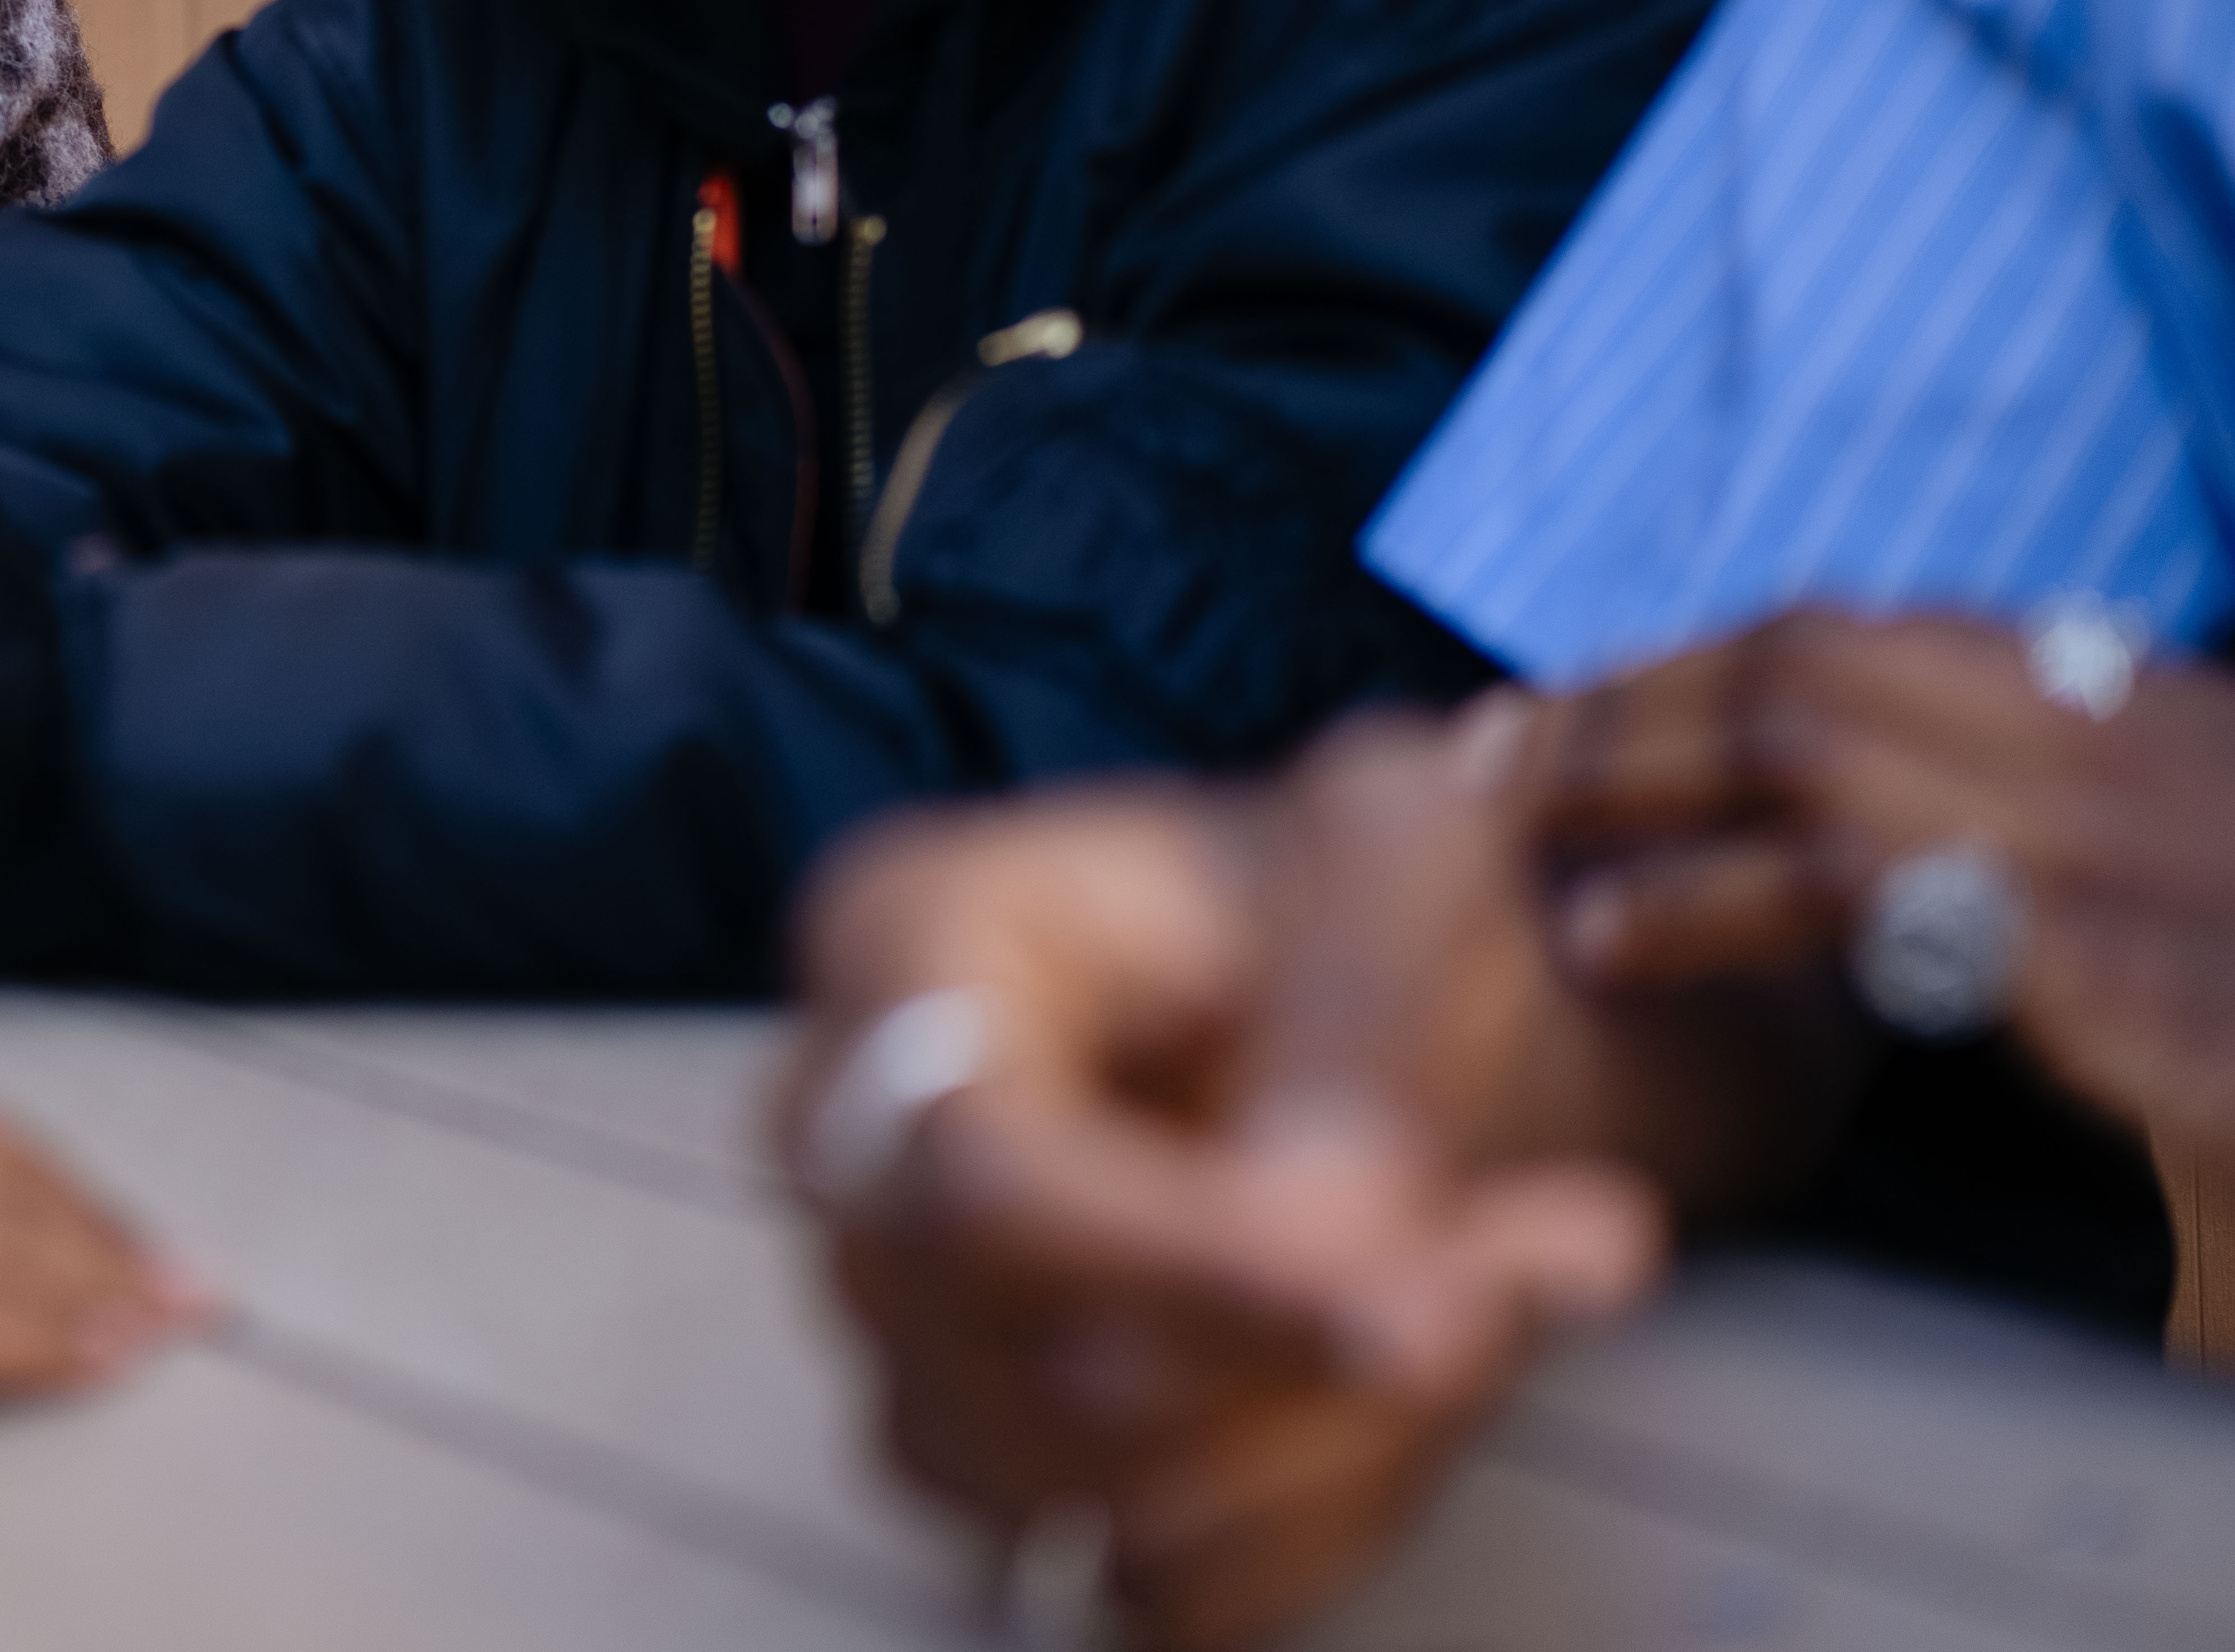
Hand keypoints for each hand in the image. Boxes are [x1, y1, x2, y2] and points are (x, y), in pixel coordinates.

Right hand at [785, 728, 1661, 1649]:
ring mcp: (904, 1335)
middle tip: (1578, 1253)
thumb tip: (1333, 1225)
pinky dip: (1334, 1521)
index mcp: (896, 951)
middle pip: (1056, 1368)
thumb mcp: (1396, 847)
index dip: (1194, 1270)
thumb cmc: (1350, 881)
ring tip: (1522, 1282)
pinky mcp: (1003, 1471)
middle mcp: (847, 1159)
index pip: (978, 1177)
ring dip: (1371, 1437)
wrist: (1358, 978)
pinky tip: (1424, 1388)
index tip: (1426, 1304)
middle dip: (1337, 1359)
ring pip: (1117, 1501)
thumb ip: (1364, 1009)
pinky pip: (1158, 1590)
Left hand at [1540, 609, 2234, 1165]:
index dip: (1702, 654)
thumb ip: (2037, 840)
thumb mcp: (2175, 886)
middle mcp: (2120, 740)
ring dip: (1645, 774)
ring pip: (1813, 741)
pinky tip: (1616, 937)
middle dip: (1635, 691)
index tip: (1580, 695)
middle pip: (1814, 658)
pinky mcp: (2102, 952)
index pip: (1869, 632)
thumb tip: (1901, 853)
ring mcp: (2114, 839)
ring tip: (1518, 832)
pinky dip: (1719, 902)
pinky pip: (1870, 885)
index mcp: (2135, 707)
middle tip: (1497, 749)